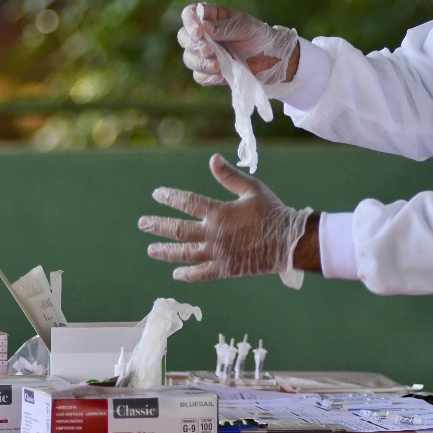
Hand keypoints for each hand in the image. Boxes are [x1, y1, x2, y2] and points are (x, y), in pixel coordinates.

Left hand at [139, 154, 311, 281]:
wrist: (290, 242)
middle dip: (158, 226)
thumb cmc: (272, 212)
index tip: (157, 194)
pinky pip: (201, 273)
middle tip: (142, 223)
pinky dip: (187, 274)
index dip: (170, 197)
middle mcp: (214, 234)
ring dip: (165, 251)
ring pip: (185, 253)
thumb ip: (229, 176)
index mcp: (219, 212)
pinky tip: (176, 273)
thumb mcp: (252, 189)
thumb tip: (212, 159)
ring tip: (151, 249)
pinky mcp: (226, 269)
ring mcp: (218, 253)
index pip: (187, 202)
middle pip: (178, 230)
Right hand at [178, 2, 298, 86]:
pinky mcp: (210, 72)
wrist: (271, 58)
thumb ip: (223, 27)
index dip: (189, 22)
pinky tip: (220, 76)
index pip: (189, 15)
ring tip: (217, 65)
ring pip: (189, 58)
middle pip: (184, 38)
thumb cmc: (258, 35)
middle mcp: (203, 35)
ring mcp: (205, 54)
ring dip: (200, 62)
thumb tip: (203, 28)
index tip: (198, 31)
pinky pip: (199, 76)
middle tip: (209, 51)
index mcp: (210, 17)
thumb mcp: (244, 26)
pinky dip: (207, 76)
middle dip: (195, 46)